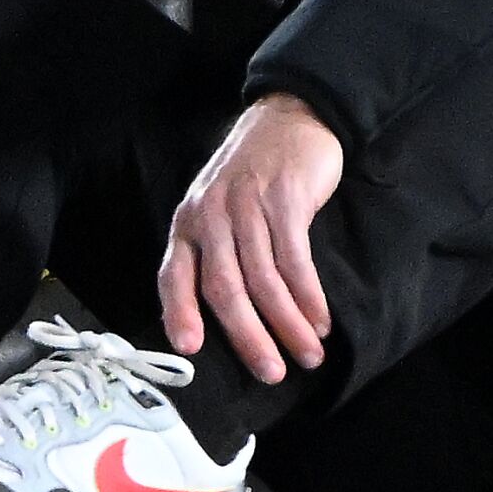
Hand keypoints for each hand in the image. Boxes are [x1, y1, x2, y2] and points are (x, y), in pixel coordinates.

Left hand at [158, 94, 343, 383]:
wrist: (287, 119)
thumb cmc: (250, 177)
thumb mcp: (217, 209)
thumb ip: (213, 254)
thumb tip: (221, 319)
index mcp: (188, 222)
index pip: (173, 274)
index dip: (178, 312)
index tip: (189, 349)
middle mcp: (211, 215)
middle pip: (223, 287)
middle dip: (248, 335)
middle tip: (271, 373)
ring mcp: (247, 206)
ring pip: (262, 279)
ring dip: (287, 324)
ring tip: (308, 354)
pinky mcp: (284, 199)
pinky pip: (294, 258)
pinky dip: (308, 295)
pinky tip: (319, 319)